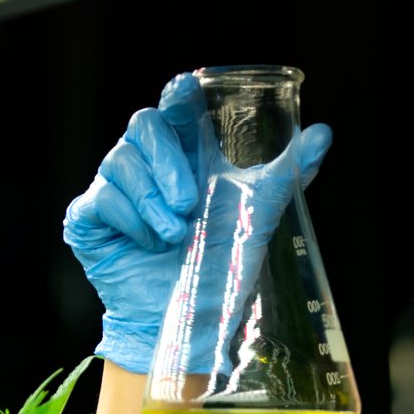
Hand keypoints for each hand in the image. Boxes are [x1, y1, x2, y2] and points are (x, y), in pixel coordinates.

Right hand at [64, 72, 332, 374]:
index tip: (186, 89)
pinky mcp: (89, 218)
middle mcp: (146, 165)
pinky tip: (149, 243)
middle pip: (143, 125)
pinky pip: (101, 199)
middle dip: (168, 162)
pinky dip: (131, 221)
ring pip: (120, 162)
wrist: (188, 324)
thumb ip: (288, 172)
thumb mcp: (258, 215)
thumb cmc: (219, 266)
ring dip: (153, 201)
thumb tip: (324, 134)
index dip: (177, 95)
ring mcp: (115, 190)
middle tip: (189, 202)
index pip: (175, 109)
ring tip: (176, 236)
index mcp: (184, 155)